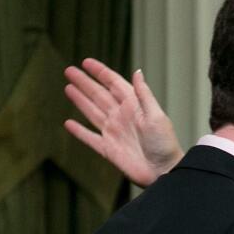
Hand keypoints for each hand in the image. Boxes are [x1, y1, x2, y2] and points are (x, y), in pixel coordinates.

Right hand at [64, 58, 183, 186]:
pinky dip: (79, 131)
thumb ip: (144, 94)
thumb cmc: (165, 145)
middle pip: (99, 95)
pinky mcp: (108, 150)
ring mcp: (114, 133)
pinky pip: (90, 138)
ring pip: (92, 112)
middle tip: (69, 70)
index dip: (100, 72)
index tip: (86, 62)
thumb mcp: (157, 116)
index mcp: (134, 106)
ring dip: (80, 100)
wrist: (164, 172)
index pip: (114, 84)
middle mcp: (122, 117)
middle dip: (84, 82)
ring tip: (68, 88)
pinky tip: (68, 123)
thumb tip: (137, 72)